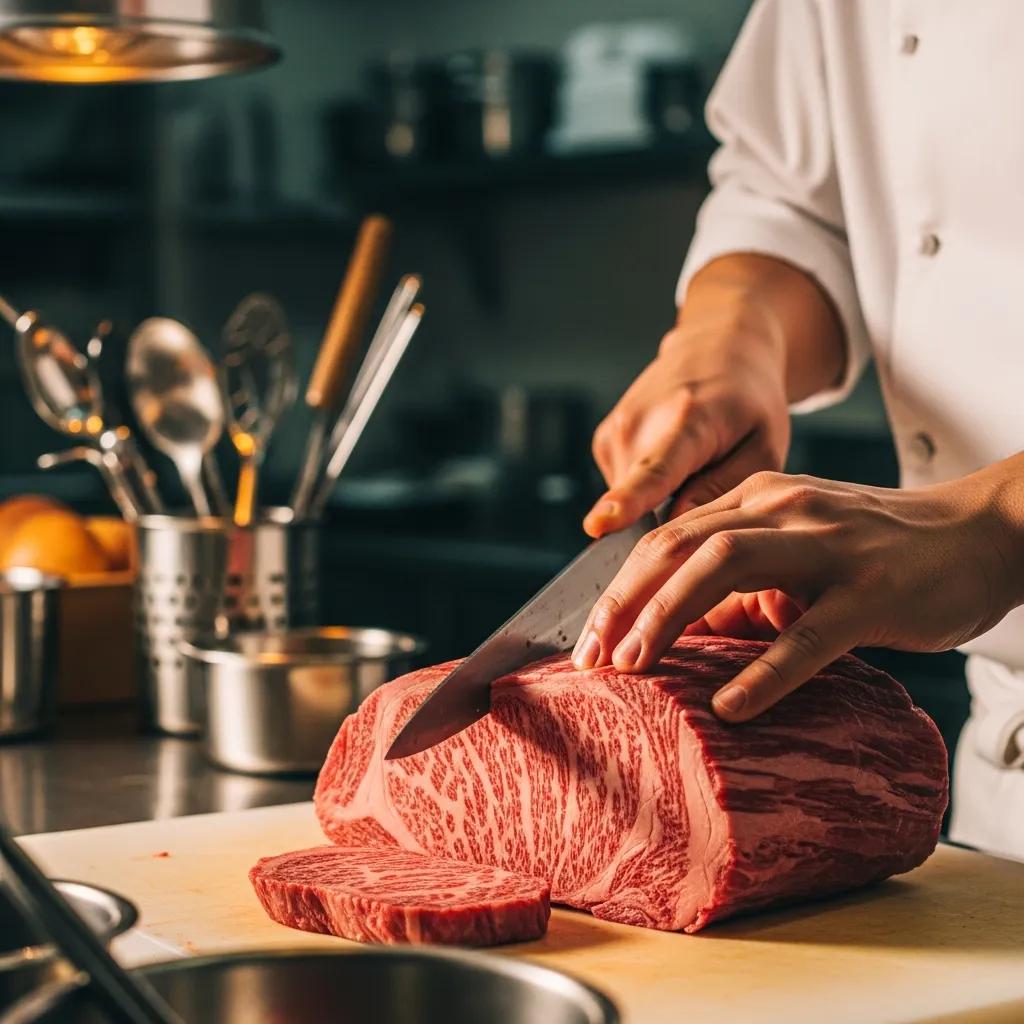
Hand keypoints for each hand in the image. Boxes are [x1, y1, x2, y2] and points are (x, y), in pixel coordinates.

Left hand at [573, 466, 1023, 720]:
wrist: (980, 532)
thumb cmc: (880, 551)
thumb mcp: (800, 545)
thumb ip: (744, 573)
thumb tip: (685, 627)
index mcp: (758, 499)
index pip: (667, 538)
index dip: (619, 589)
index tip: (587, 639)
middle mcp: (782, 510)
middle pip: (678, 547)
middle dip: (624, 603)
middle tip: (590, 659)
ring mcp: (827, 547)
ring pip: (726, 568)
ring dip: (668, 619)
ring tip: (633, 669)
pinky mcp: (871, 593)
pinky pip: (810, 633)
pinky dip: (764, 670)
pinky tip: (730, 705)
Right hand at [584, 320, 789, 536]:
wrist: (716, 349)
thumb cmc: (746, 402)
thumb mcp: (763, 447)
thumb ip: (723, 489)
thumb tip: (674, 525)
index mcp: (686, 420)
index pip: (653, 470)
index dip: (626, 502)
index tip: (598, 524)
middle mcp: (638, 422)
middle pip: (643, 503)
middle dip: (673, 515)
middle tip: (710, 481)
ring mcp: (614, 431)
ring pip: (632, 499)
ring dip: (662, 499)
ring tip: (693, 463)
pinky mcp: (603, 441)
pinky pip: (625, 487)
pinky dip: (649, 486)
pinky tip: (674, 459)